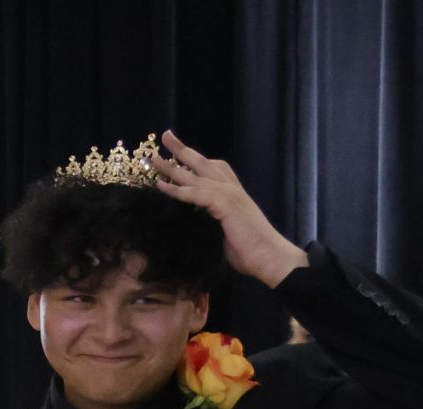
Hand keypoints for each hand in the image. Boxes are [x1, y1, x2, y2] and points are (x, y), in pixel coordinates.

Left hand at [151, 129, 307, 286]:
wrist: (269, 258)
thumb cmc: (250, 252)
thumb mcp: (227, 234)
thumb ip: (214, 224)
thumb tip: (198, 230)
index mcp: (233, 194)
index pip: (214, 168)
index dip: (196, 160)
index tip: (179, 154)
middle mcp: (231, 189)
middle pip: (203, 163)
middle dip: (182, 149)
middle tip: (165, 136)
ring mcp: (229, 195)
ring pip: (195, 175)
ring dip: (172, 167)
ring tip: (153, 160)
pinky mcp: (225, 205)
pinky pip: (197, 194)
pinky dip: (178, 190)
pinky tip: (162, 185)